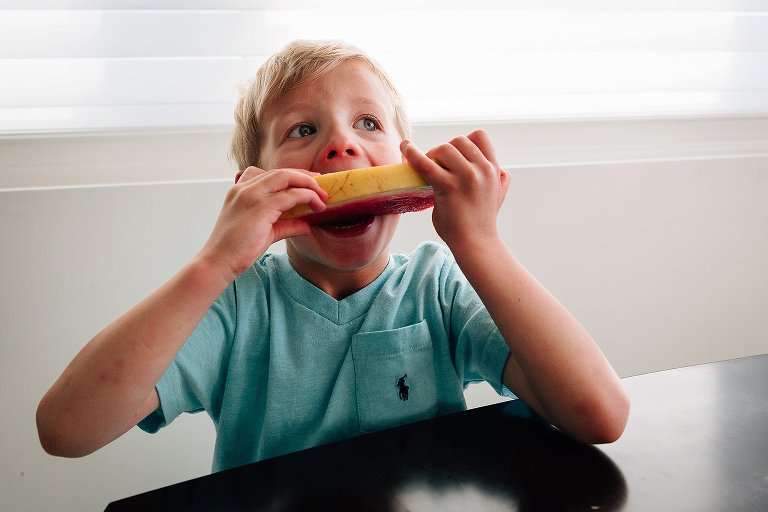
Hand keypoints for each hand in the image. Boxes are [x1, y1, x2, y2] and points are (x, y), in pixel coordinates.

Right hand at [197, 166, 327, 279]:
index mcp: (241, 190)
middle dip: (304, 176)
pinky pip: (290, 195)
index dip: (293, 176)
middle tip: (322, 185)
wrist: (218, 262)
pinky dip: (306, 197)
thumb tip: (307, 224)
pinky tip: (316, 206)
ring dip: (308, 184)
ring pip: (286, 177)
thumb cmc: (237, 250)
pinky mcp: (260, 207)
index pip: (270, 174)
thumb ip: (286, 224)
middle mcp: (244, 188)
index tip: (309, 183)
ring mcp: (251, 195)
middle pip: (281, 172)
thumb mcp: (266, 232)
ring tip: (322, 196)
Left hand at [400, 129, 508, 247]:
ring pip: (443, 148)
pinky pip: (426, 163)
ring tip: (427, 170)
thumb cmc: (481, 222)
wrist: (476, 244)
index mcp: (494, 169)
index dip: (463, 141)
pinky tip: (405, 148)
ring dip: (431, 155)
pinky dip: (412, 153)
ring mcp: (467, 177)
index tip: (453, 155)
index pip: (479, 136)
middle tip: (435, 166)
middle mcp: (482, 169)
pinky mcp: (449, 187)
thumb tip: (503, 171)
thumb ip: (500, 181)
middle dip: (443, 150)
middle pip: (457, 141)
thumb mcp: (498, 196)